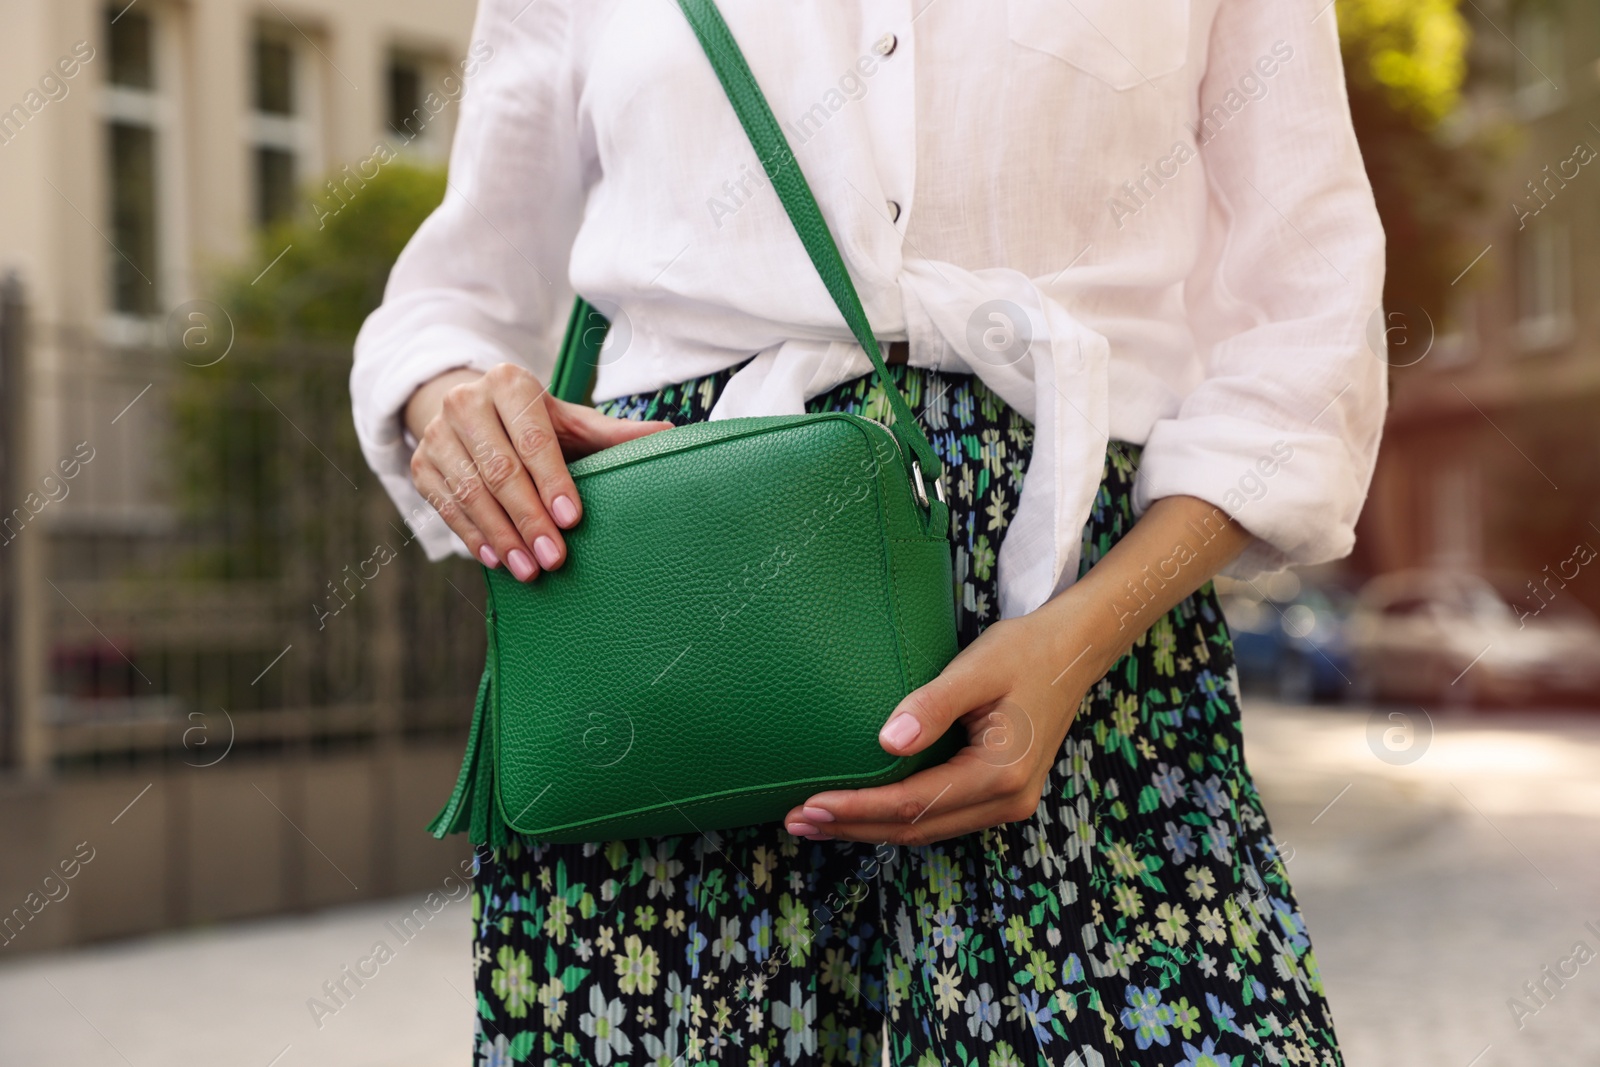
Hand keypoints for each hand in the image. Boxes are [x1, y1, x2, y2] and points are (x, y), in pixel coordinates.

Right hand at [404, 363, 671, 579]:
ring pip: (470, 491)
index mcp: (509, 383)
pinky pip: (446, 505)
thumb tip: (671, 435)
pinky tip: (496, 560)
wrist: (469, 409)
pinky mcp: (421, 463)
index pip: (533, 439)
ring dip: (500, 535)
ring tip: (528, 569)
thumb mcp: (570, 421)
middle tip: (553, 558)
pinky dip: (472, 536)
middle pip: (500, 470)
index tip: (572, 519)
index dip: (553, 481)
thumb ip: (612, 434)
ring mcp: (438, 434)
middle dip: (528, 518)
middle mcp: (467, 402)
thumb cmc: (532, 420)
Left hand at [782, 612, 1098, 844]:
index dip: (858, 808)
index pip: (913, 802)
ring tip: (816, 819)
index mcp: (1000, 773)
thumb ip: (932, 705)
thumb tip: (886, 742)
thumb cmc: (1025, 651)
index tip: (810, 805)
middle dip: (853, 826)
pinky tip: (862, 808)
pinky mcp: (1001, 794)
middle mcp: (1007, 800)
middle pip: (916, 826)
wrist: (1072, 651)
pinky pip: (940, 815)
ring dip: (870, 826)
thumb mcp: (977, 669)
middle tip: (795, 820)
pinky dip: (898, 815)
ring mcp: (1007, 802)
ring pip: (927, 827)